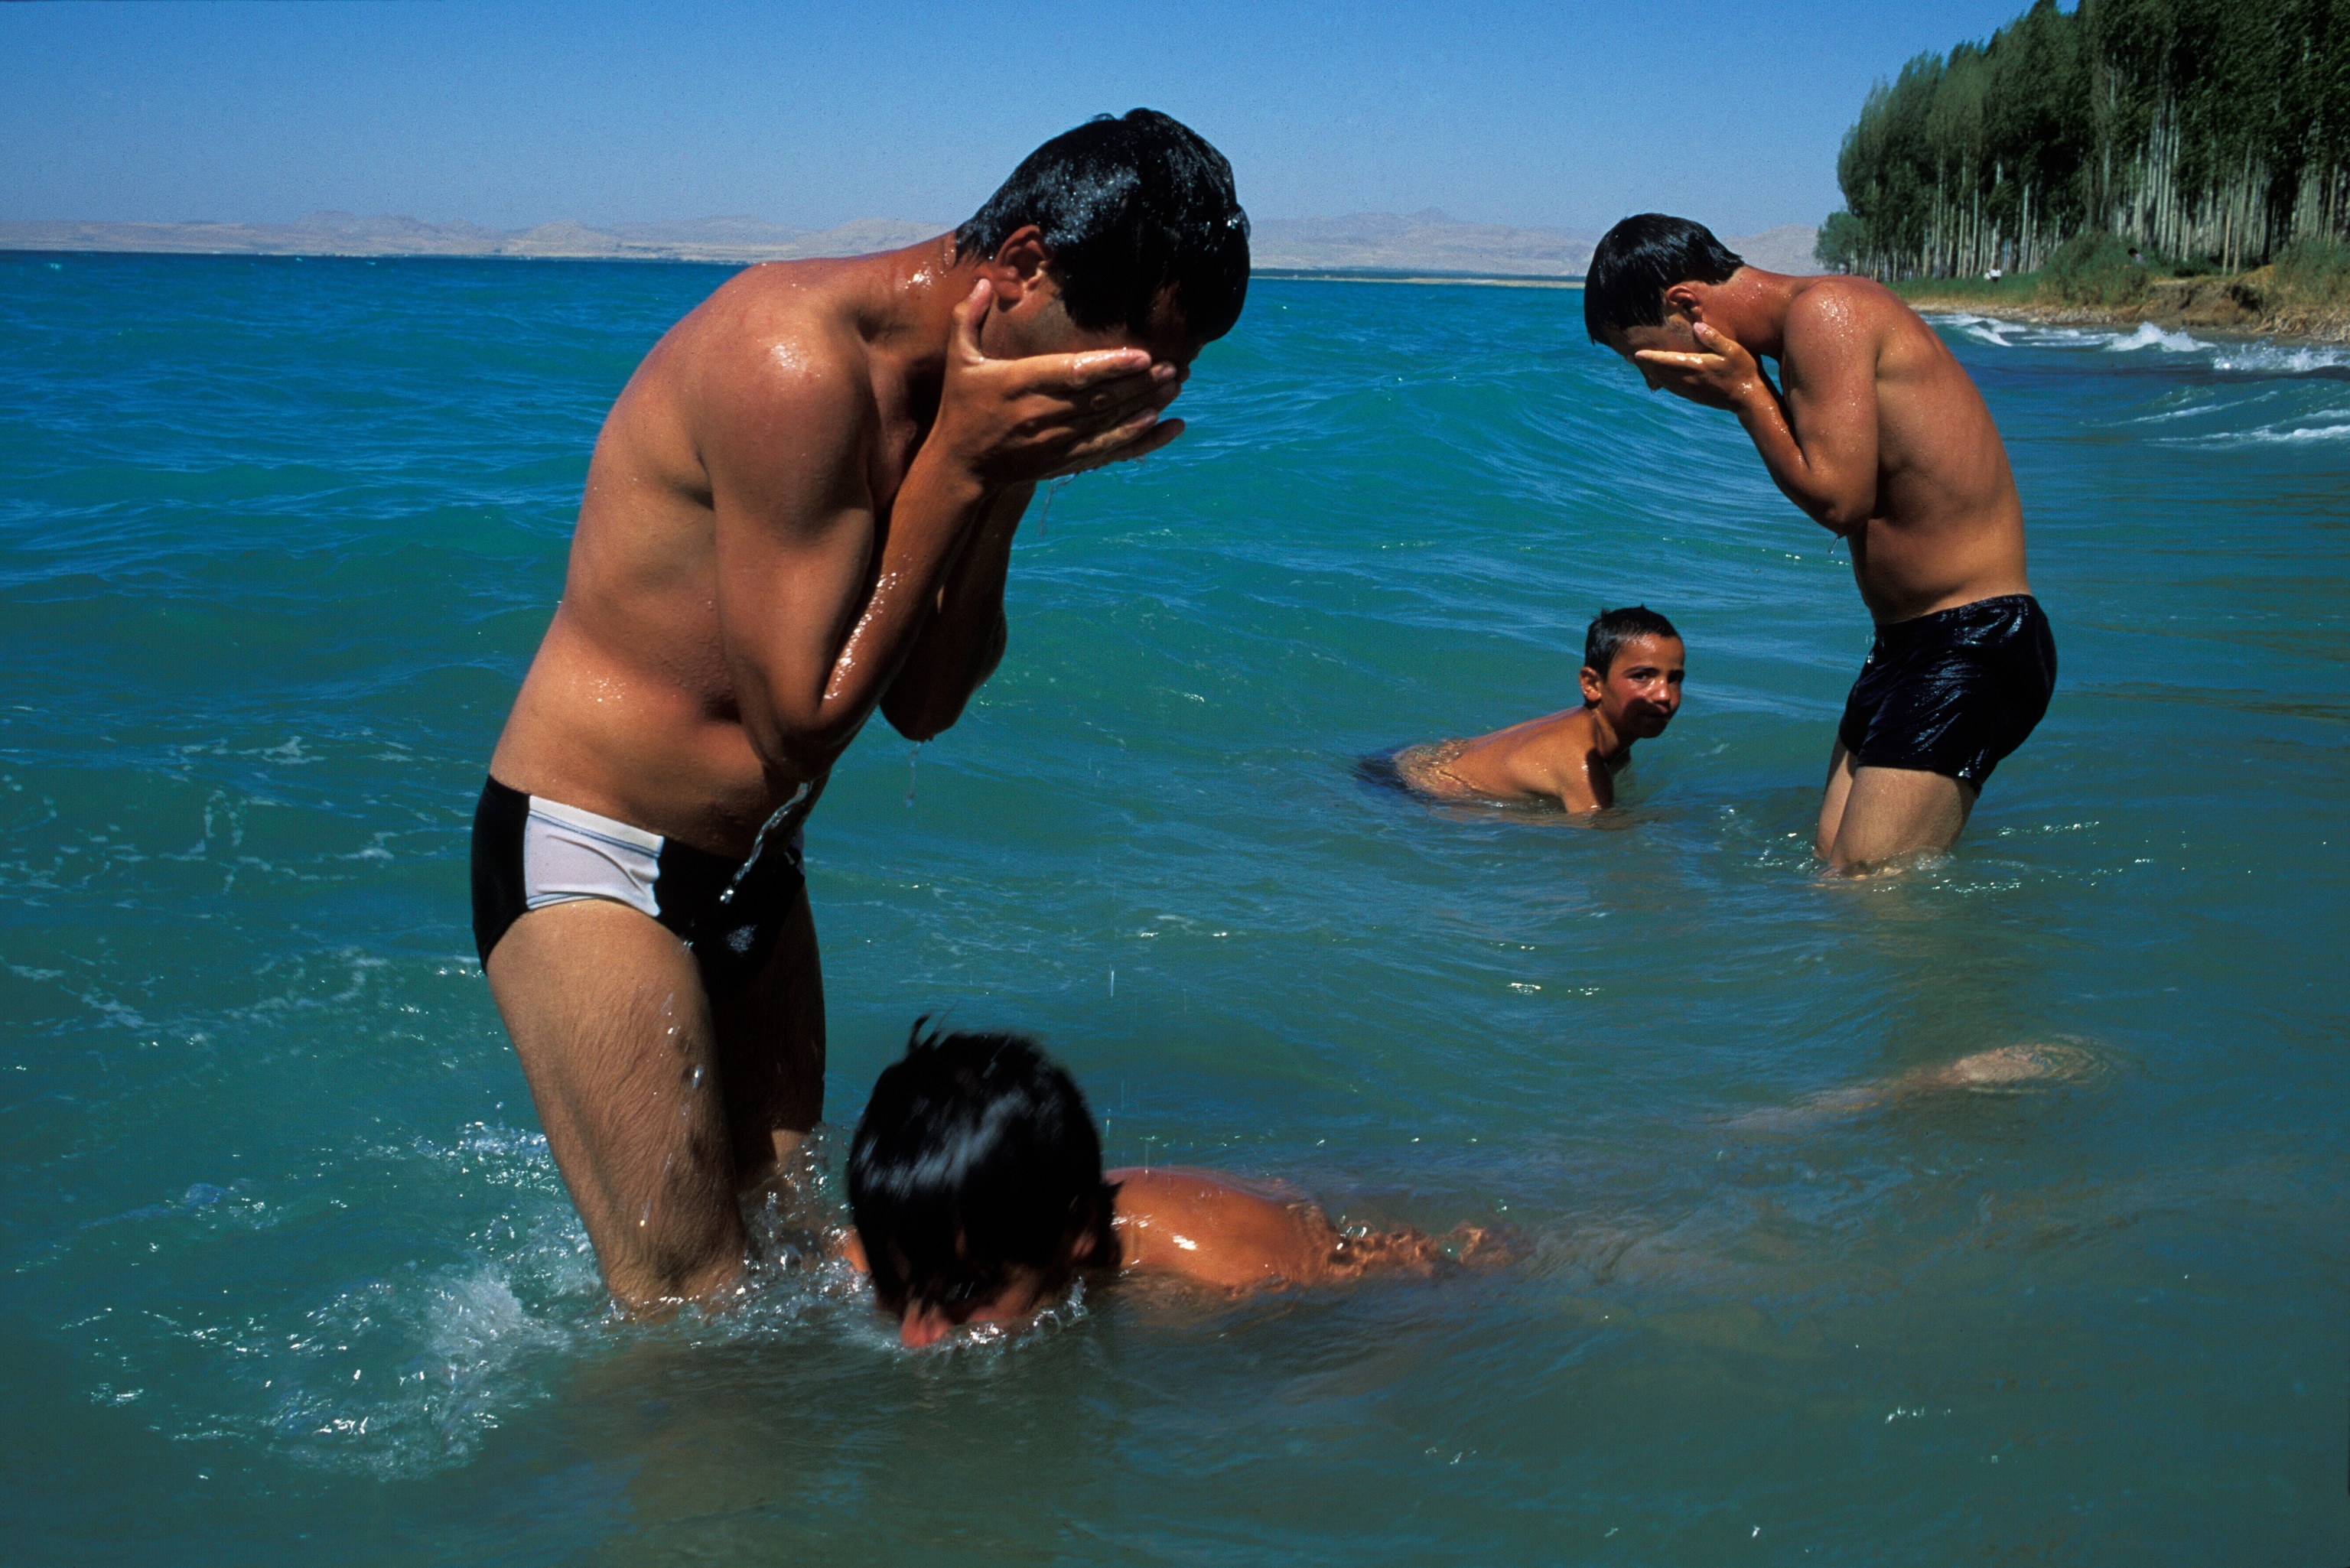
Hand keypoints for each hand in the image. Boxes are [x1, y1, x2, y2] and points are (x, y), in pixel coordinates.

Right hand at [930, 280, 1185, 484]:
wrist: (959, 465)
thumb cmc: (962, 405)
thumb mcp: (959, 359)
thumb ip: (968, 317)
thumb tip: (983, 280)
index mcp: (1018, 383)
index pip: (1072, 373)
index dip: (1110, 366)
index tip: (1142, 355)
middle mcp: (1040, 414)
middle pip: (1100, 399)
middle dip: (1140, 384)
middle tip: (1173, 366)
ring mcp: (1054, 442)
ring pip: (1109, 424)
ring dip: (1145, 406)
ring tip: (1175, 386)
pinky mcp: (1062, 462)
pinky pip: (1107, 451)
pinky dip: (1139, 440)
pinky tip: (1164, 426)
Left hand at [1632, 319, 1770, 411]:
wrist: (1749, 399)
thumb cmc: (1743, 371)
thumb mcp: (1733, 350)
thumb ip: (1714, 338)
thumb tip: (1697, 326)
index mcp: (1697, 366)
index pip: (1668, 360)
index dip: (1651, 357)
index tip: (1635, 353)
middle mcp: (1689, 380)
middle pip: (1660, 372)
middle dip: (1644, 364)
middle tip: (1628, 357)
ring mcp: (1690, 390)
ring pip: (1664, 381)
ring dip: (1650, 373)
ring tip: (1639, 366)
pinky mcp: (1693, 396)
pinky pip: (1672, 388)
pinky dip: (1661, 382)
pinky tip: (1657, 378)